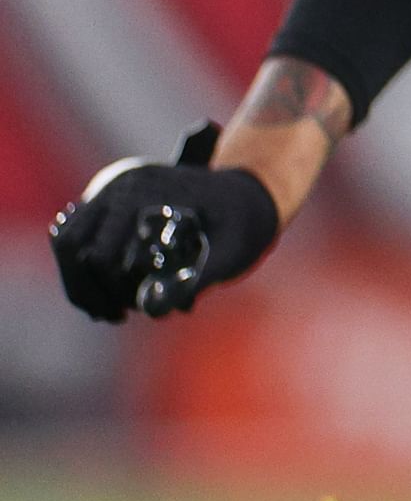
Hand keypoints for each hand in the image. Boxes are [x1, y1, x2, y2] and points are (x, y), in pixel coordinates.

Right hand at [48, 126, 283, 321]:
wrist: (253, 190)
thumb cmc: (248, 221)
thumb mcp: (234, 251)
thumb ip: (200, 279)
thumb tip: (154, 311)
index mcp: (148, 193)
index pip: (100, 253)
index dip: (112, 289)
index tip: (133, 308)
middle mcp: (122, 184)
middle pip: (72, 246)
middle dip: (88, 288)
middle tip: (117, 316)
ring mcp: (113, 189)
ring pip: (67, 241)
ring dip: (80, 280)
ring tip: (111, 311)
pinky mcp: (112, 200)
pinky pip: (77, 234)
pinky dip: (83, 266)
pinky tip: (110, 295)